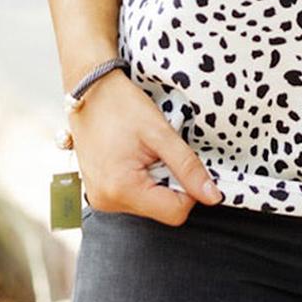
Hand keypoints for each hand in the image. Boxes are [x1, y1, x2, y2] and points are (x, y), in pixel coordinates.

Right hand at [68, 74, 223, 224]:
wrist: (89, 89)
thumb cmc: (120, 104)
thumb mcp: (161, 133)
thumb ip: (188, 167)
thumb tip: (212, 196)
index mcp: (122, 190)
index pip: (176, 212)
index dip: (188, 189)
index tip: (180, 161)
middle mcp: (107, 201)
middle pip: (162, 209)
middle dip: (170, 181)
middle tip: (156, 152)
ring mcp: (100, 198)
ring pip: (150, 203)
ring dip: (155, 179)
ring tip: (141, 152)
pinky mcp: (99, 192)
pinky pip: (134, 195)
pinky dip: (141, 178)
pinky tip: (132, 157)